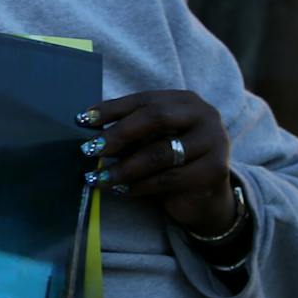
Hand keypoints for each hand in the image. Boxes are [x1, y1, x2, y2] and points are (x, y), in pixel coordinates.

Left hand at [81, 89, 236, 235]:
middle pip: (156, 117)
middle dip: (118, 134)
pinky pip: (168, 178)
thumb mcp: (149, 142)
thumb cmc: (171, 163)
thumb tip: (89, 129)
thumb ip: (128, 133)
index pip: (145, 99)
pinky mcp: (215, 170)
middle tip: (90, 149)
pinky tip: (121, 190)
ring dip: (124, 167)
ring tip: (97, 178)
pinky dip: (140, 185)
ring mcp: (214, 142)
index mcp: (186, 101)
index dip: (112, 109)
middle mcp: (205, 115)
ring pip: (160, 153)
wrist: (206, 198)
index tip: (82, 120)